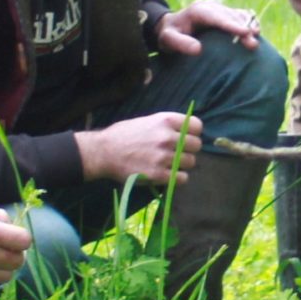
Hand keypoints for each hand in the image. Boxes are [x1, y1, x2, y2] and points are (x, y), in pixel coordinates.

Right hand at [80, 109, 206, 185]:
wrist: (103, 152)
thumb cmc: (123, 135)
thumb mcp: (147, 121)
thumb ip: (167, 126)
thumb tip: (187, 131)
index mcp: (165, 120)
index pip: (197, 125)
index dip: (193, 133)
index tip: (186, 137)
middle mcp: (167, 137)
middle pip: (196, 145)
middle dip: (189, 149)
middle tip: (177, 153)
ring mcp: (164, 156)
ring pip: (190, 162)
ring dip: (182, 164)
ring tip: (168, 164)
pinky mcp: (158, 174)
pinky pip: (182, 178)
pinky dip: (177, 178)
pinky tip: (167, 174)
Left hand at [156, 0, 262, 56]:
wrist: (171, 26)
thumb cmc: (169, 34)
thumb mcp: (168, 39)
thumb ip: (180, 43)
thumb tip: (198, 49)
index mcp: (198, 10)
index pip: (217, 17)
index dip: (232, 25)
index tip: (245, 33)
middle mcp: (210, 6)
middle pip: (231, 16)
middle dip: (244, 29)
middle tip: (253, 44)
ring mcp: (219, 8)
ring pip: (238, 15)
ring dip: (249, 26)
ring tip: (257, 39)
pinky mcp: (224, 13)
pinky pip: (239, 15)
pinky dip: (248, 22)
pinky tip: (256, 32)